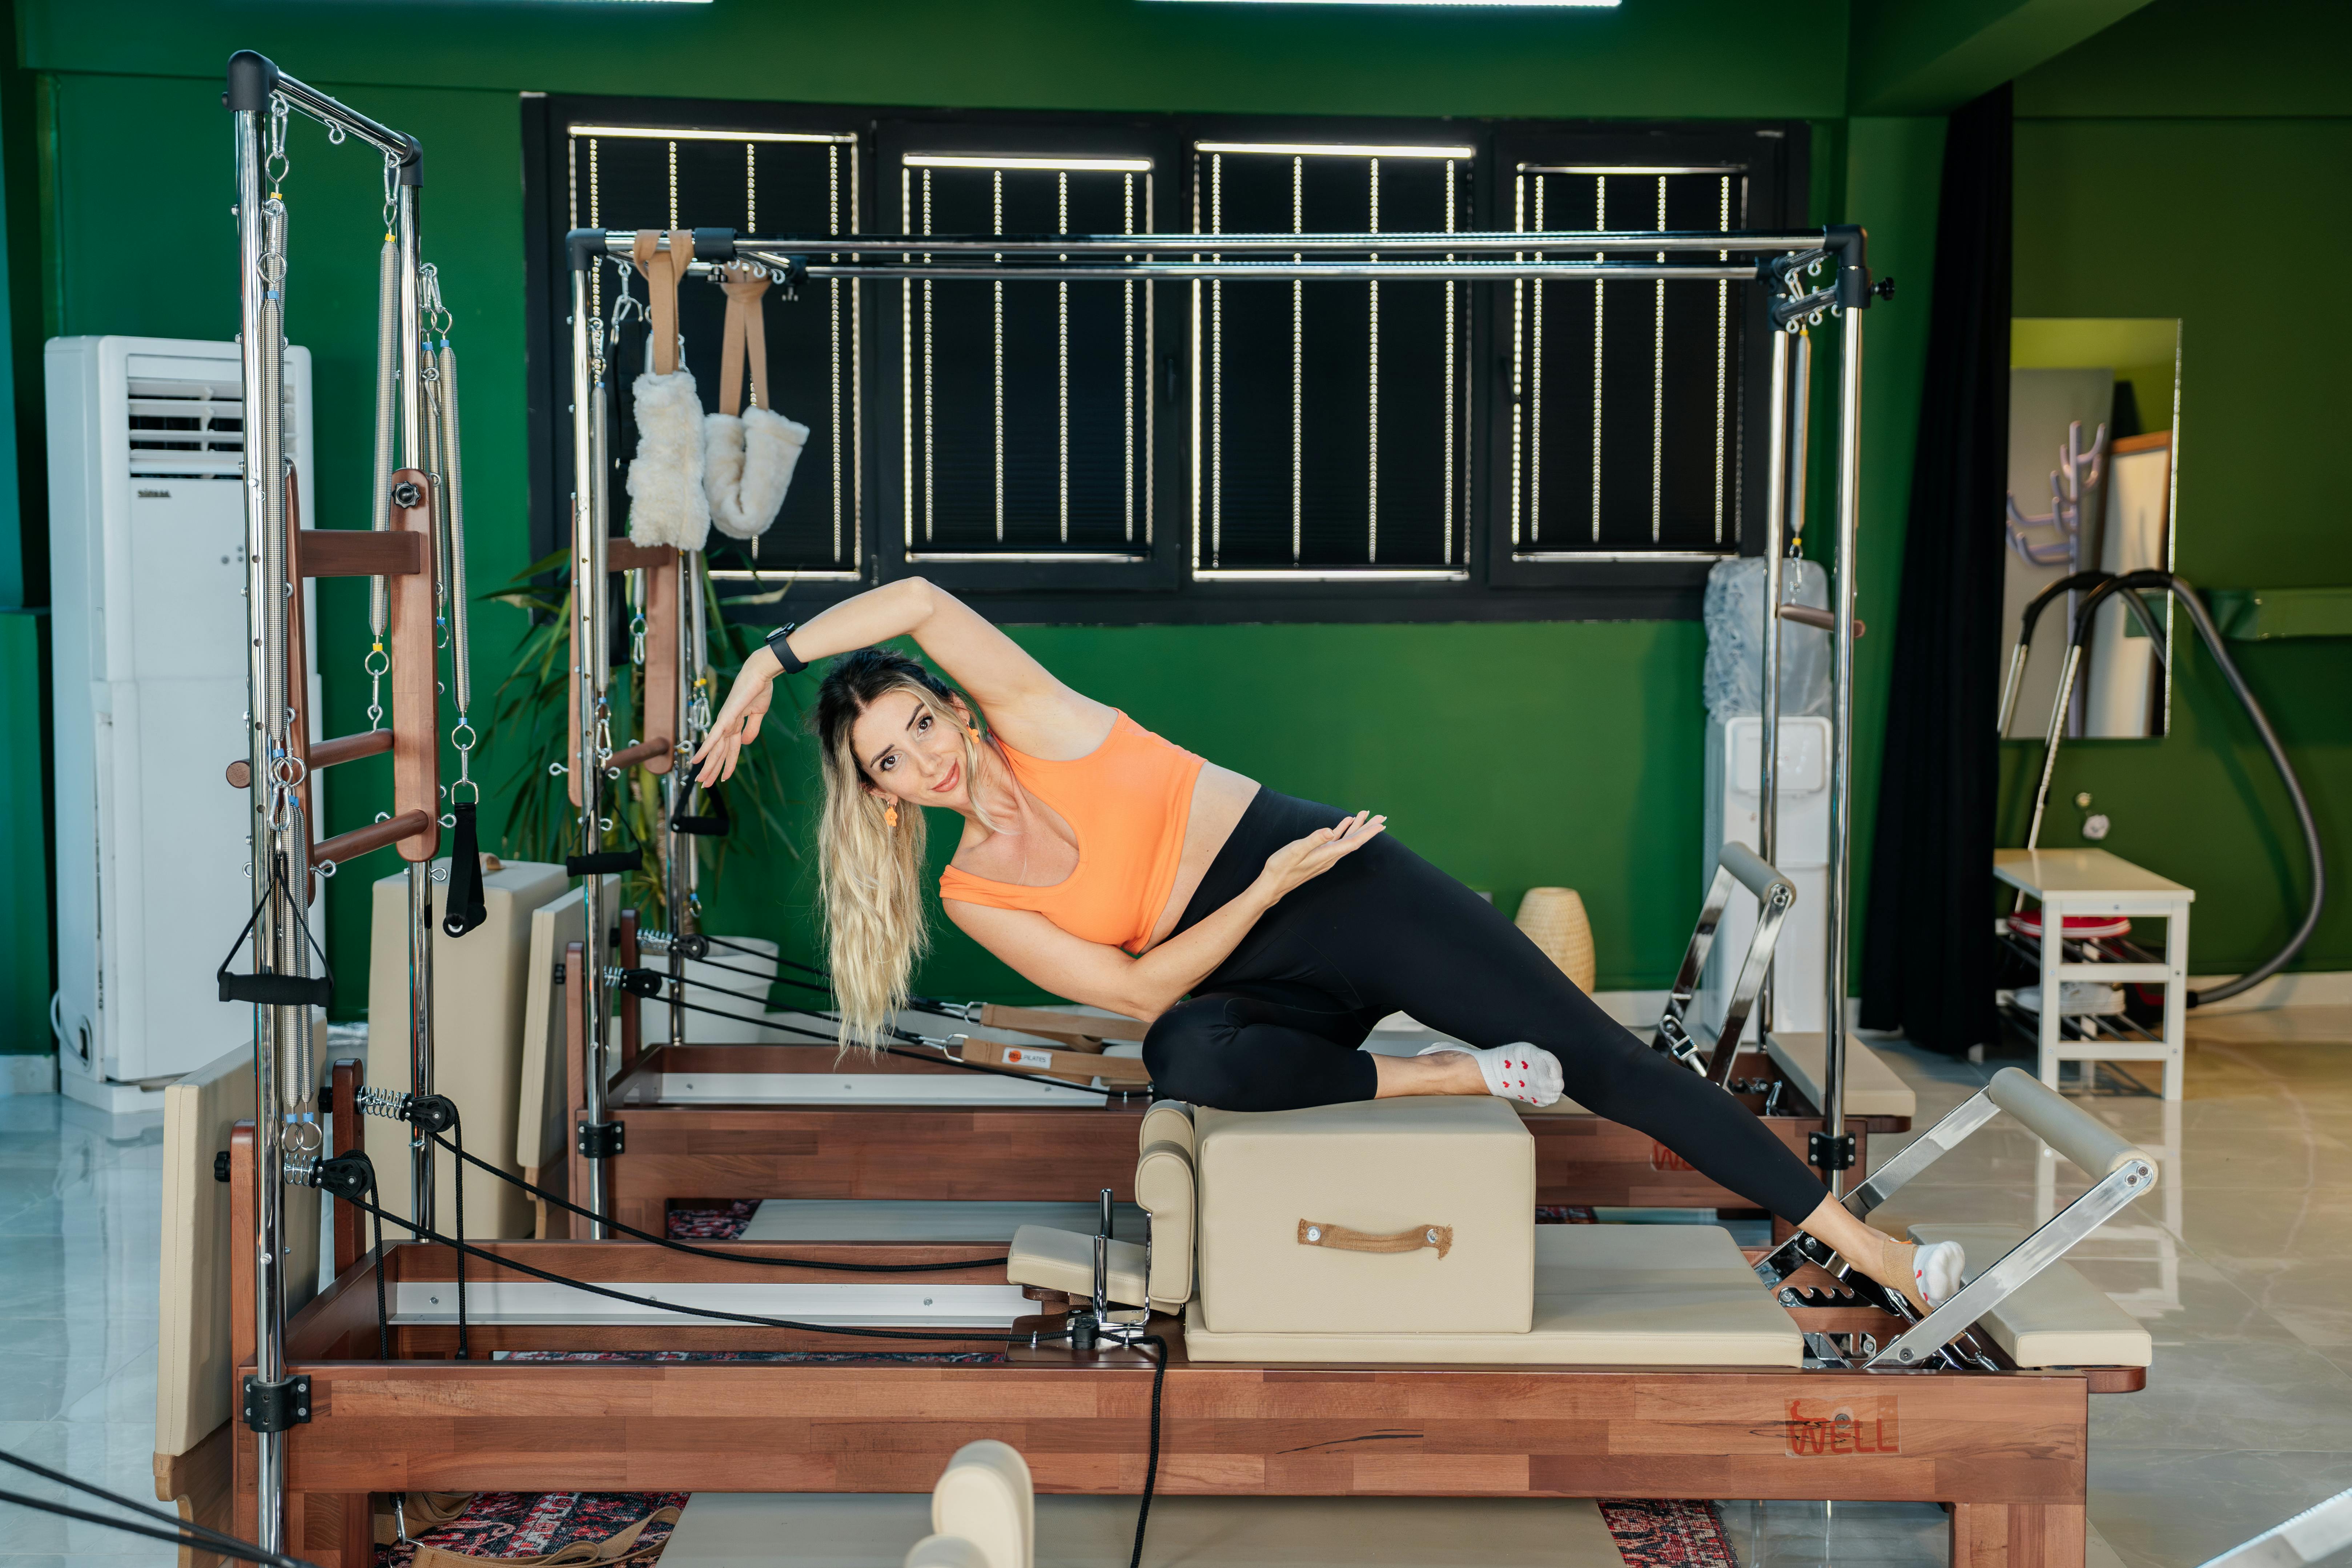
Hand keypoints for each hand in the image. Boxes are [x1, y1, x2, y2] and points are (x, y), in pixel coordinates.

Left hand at [689, 655, 777, 784]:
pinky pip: (714, 737)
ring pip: (715, 749)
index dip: (727, 764)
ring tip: (701, 781)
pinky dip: (705, 749)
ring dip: (708, 766)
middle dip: (712, 769)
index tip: (723, 778)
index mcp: (735, 724)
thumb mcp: (759, 714)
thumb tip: (744, 744)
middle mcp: (726, 724)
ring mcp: (724, 721)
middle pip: (719, 752)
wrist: (760, 673)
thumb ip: (752, 729)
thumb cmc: (760, 689)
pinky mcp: (726, 717)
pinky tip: (697, 760)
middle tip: (705, 785)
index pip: (730, 749)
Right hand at [1256, 810, 1386, 901]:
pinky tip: (1344, 823)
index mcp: (1327, 854)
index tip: (1381, 824)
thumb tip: (1329, 830)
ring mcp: (1325, 857)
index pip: (1353, 842)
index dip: (1368, 832)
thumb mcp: (1295, 851)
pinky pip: (1336, 841)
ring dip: (1357, 827)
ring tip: (1365, 815)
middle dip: (1368, 828)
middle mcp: (1330, 857)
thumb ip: (1313, 840)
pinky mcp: (1319, 856)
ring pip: (1346, 839)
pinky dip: (1342, 830)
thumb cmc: (1282, 867)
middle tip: (1382, 816)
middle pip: (1354, 840)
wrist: (1273, 884)